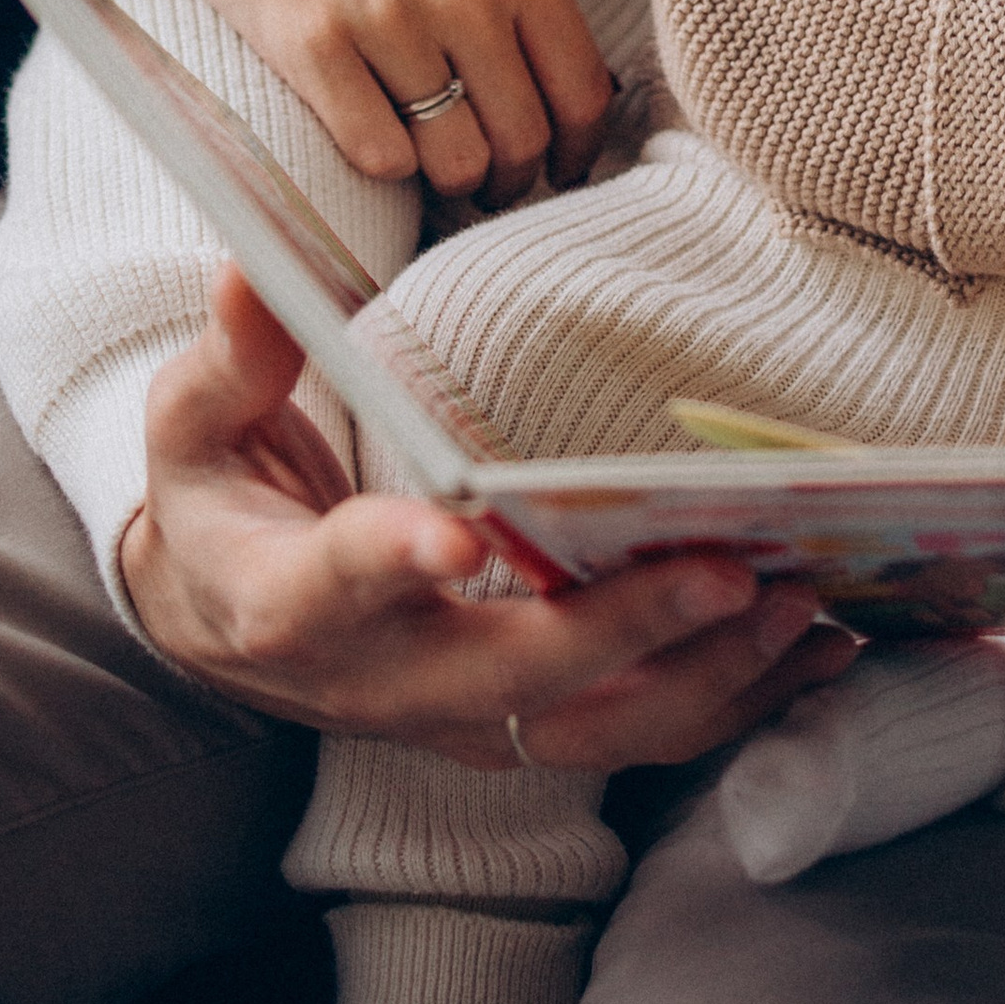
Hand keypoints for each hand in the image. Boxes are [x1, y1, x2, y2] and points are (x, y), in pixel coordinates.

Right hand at [121, 268, 856, 765]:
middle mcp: (382, 680)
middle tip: (725, 572)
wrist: (224, 625)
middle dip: (622, 631)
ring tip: (797, 608)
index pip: (343, 582)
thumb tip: (249, 265)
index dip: (397, 560)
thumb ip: (235, 354)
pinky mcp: (520, 731)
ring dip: (704, 678)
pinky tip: (812, 655)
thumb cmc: (217, 504)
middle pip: (509, 677)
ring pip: (593, 729)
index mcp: (287, 600)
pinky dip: (730, 706)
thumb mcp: (192, 424)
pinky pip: (634, 738)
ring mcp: (460, 720)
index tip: (456, 533)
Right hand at [165, 0, 613, 205]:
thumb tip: (565, 113)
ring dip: (443, 177)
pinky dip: (381, 163)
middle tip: (479, 178)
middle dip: (505, 178)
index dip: (572, 154)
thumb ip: (520, 3)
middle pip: (521, 139)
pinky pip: (380, 156)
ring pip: (454, 161)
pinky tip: (369, 131)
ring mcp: (386, 13)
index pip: (581, 93)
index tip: (554, 171)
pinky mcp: (312, 41)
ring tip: (424, 157)